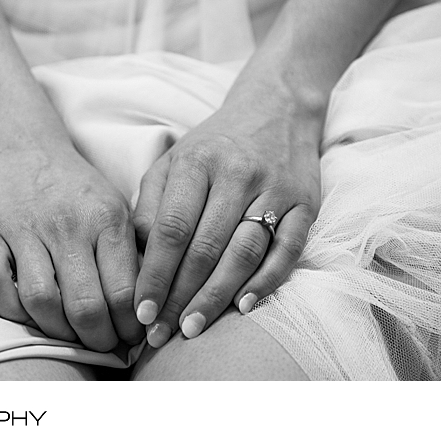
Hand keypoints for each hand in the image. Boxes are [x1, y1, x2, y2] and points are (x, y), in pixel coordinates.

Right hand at [0, 142, 144, 350]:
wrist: (22, 145)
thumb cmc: (76, 187)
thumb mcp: (115, 206)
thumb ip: (132, 251)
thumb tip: (151, 305)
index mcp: (105, 218)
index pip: (124, 292)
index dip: (130, 327)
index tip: (132, 337)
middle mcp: (66, 224)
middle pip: (85, 305)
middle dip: (98, 339)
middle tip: (104, 346)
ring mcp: (23, 229)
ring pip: (41, 301)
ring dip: (59, 332)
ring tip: (71, 336)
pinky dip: (14, 311)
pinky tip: (31, 314)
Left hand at [132, 83, 322, 347]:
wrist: (277, 107)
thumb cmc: (215, 144)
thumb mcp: (174, 160)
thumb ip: (151, 204)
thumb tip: (136, 258)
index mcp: (196, 162)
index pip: (170, 228)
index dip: (154, 274)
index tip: (141, 310)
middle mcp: (235, 174)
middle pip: (204, 247)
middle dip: (180, 296)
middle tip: (162, 333)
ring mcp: (273, 189)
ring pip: (243, 252)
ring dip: (217, 296)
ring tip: (194, 327)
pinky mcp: (304, 203)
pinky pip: (286, 249)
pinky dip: (266, 281)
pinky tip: (244, 307)